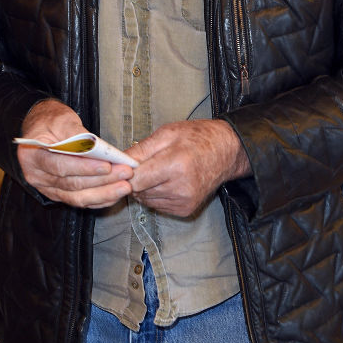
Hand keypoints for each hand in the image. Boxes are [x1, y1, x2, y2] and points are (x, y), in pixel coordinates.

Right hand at [17, 99, 133, 207]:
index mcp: (33, 156)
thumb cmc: (49, 122)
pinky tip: (114, 194)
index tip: (106, 166)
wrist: (40, 128)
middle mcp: (37, 176)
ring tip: (124, 186)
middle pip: (71, 184)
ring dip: (103, 193)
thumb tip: (94, 146)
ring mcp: (47, 188)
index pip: (59, 166)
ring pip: (76, 197)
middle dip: (101, 181)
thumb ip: (75, 133)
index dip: (84, 168)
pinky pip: (79, 200)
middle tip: (124, 173)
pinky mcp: (58, 193)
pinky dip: (98, 199)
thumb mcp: (60, 119)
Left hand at [127, 119, 250, 217]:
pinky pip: (158, 205)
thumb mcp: (167, 133)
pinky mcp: (186, 210)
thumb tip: (117, 162)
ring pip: (147, 200)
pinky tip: (167, 181)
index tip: (124, 166)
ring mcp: (185, 201)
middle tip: (145, 164)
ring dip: (146, 188)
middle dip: (136, 179)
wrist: (225, 151)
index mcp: (176, 165)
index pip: (136, 180)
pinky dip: (156, 195)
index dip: (126, 173)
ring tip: (159, 171)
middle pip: (139, 192)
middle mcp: (181, 188)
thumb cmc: (197, 138)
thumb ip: (140, 150)